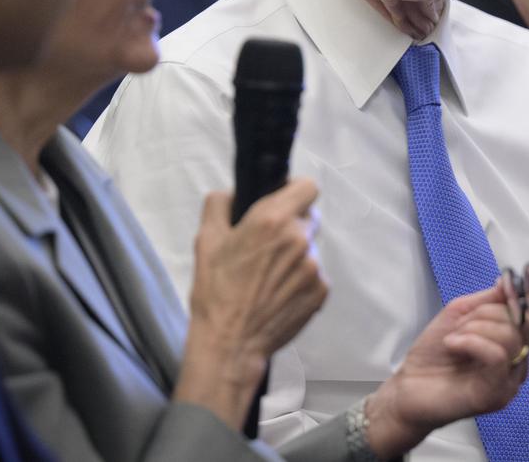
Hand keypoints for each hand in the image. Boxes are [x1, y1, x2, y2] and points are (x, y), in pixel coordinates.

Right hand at [173, 178, 327, 427]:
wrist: (230, 342)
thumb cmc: (216, 291)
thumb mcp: (206, 239)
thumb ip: (219, 204)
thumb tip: (233, 194)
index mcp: (273, 220)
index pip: (308, 186)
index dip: (294, 190)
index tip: (281, 201)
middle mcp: (300, 239)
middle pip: (308, 217)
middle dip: (291, 224)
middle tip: (268, 245)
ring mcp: (314, 267)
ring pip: (310, 248)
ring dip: (295, 255)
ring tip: (269, 276)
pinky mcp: (321, 291)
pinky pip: (315, 274)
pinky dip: (301, 280)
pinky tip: (279, 293)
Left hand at [363, 276, 528, 457]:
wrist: (409, 386)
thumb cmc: (434, 353)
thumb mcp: (460, 314)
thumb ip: (489, 300)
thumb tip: (511, 283)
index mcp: (512, 343)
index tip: (526, 283)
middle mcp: (517, 364)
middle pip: (523, 324)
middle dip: (487, 313)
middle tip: (461, 324)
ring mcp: (509, 382)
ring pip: (510, 337)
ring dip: (474, 328)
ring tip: (454, 339)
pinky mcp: (496, 396)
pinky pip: (497, 356)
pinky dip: (471, 341)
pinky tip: (454, 345)